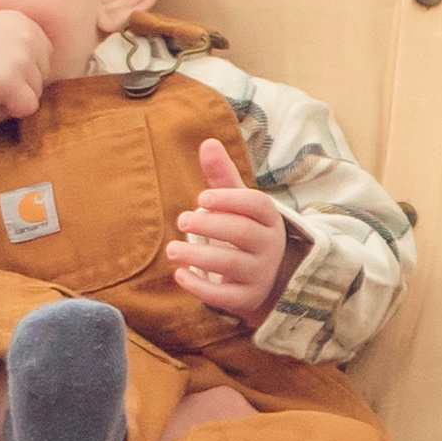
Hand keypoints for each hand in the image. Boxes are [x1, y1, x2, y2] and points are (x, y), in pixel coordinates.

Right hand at [0, 4, 56, 129]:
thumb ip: (10, 47)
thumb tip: (34, 77)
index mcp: (21, 19)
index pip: (44, 57)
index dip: (21, 72)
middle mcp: (27, 33)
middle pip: (42, 77)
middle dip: (19, 87)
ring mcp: (22, 56)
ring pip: (35, 94)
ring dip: (10, 100)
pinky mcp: (11, 79)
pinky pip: (26, 108)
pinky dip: (5, 112)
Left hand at [167, 157, 289, 326]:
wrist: (264, 280)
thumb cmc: (244, 233)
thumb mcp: (237, 206)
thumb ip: (222, 177)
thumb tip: (207, 142)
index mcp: (269, 219)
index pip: (256, 204)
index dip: (230, 199)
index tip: (201, 199)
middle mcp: (269, 246)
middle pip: (241, 232)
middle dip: (209, 225)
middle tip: (182, 220)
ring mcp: (259, 274)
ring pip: (230, 263)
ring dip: (197, 255)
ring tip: (172, 249)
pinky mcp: (247, 299)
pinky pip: (225, 295)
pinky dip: (200, 286)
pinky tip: (180, 274)